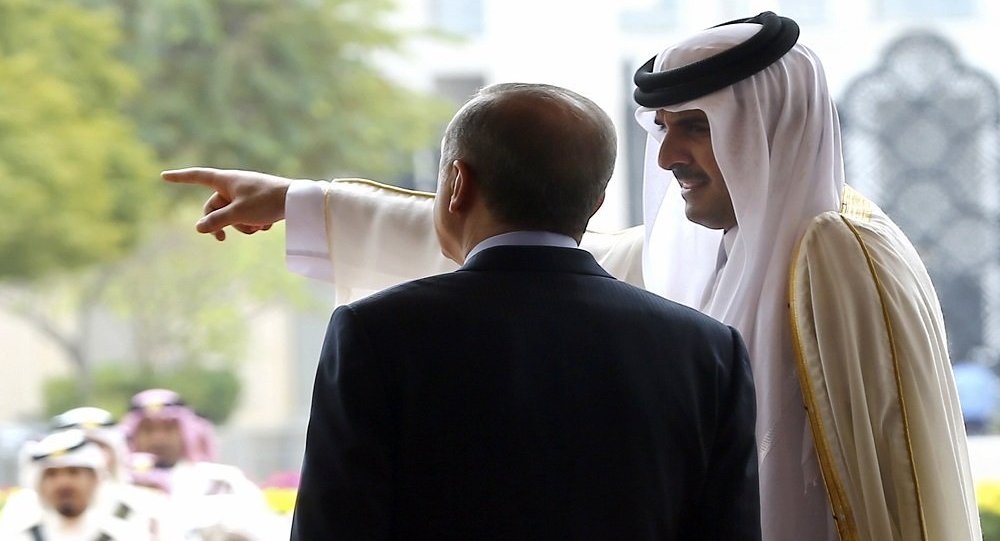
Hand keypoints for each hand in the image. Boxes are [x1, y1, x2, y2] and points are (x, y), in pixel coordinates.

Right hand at [162, 167, 291, 240]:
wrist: (298, 200)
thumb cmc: (267, 201)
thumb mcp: (238, 214)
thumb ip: (216, 221)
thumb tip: (198, 228)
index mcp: (226, 180)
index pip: (197, 176)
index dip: (180, 178)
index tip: (164, 176)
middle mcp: (234, 185)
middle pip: (214, 206)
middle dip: (220, 223)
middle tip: (221, 239)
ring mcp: (246, 195)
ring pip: (232, 216)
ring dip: (242, 225)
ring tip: (258, 225)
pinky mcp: (258, 204)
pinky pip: (247, 217)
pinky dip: (254, 223)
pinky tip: (268, 224)